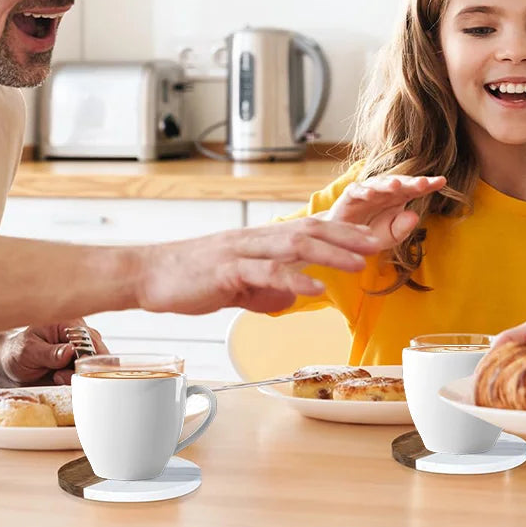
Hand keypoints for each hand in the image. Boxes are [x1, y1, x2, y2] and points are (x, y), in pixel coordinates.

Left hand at [0, 321, 107, 385]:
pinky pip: (87, 374)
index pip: (88, 339)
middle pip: (97, 352)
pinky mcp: (79, 363)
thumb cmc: (16, 352)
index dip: (85, 356)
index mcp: (68, 323)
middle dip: (82, 369)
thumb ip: (50, 353)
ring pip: (94, 366)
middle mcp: (79, 334)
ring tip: (56, 377)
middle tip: (59, 376)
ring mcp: (81, 349)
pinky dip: (76, 381)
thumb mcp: (28, 351)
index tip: (72, 369)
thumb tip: (70, 351)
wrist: (9, 364)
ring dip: (78, 376)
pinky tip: (59, 380)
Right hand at [138, 177, 443, 316]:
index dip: (342, 231)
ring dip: (329, 253)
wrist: (146, 275)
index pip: (308, 228)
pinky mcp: (225, 271)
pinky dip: (293, 279)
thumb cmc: (189, 279)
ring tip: (358, 264)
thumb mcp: (235, 284)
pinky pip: (265, 272)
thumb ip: (265, 289)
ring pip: (293, 245)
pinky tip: (313, 289)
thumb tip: (291, 298)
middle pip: (309, 229)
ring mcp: (240, 252)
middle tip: (379, 245)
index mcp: (259, 239)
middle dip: (346, 237)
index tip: (372, 238)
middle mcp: (254, 238)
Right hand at [321, 174, 446, 244]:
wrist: (345, 240)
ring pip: (379, 183)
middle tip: (424, 182)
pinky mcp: (350, 196)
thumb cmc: (371, 234)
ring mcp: (368, 191)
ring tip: (397, 185)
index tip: (442, 181)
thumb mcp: (390, 237)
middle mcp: (385, 191)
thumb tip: (415, 216)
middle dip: (411, 182)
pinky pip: (356, 191)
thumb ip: (403, 228)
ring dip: (387, 183)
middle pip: (400, 183)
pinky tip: (370, 194)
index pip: (416, 189)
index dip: (428, 184)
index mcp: (399, 198)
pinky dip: (363, 191)